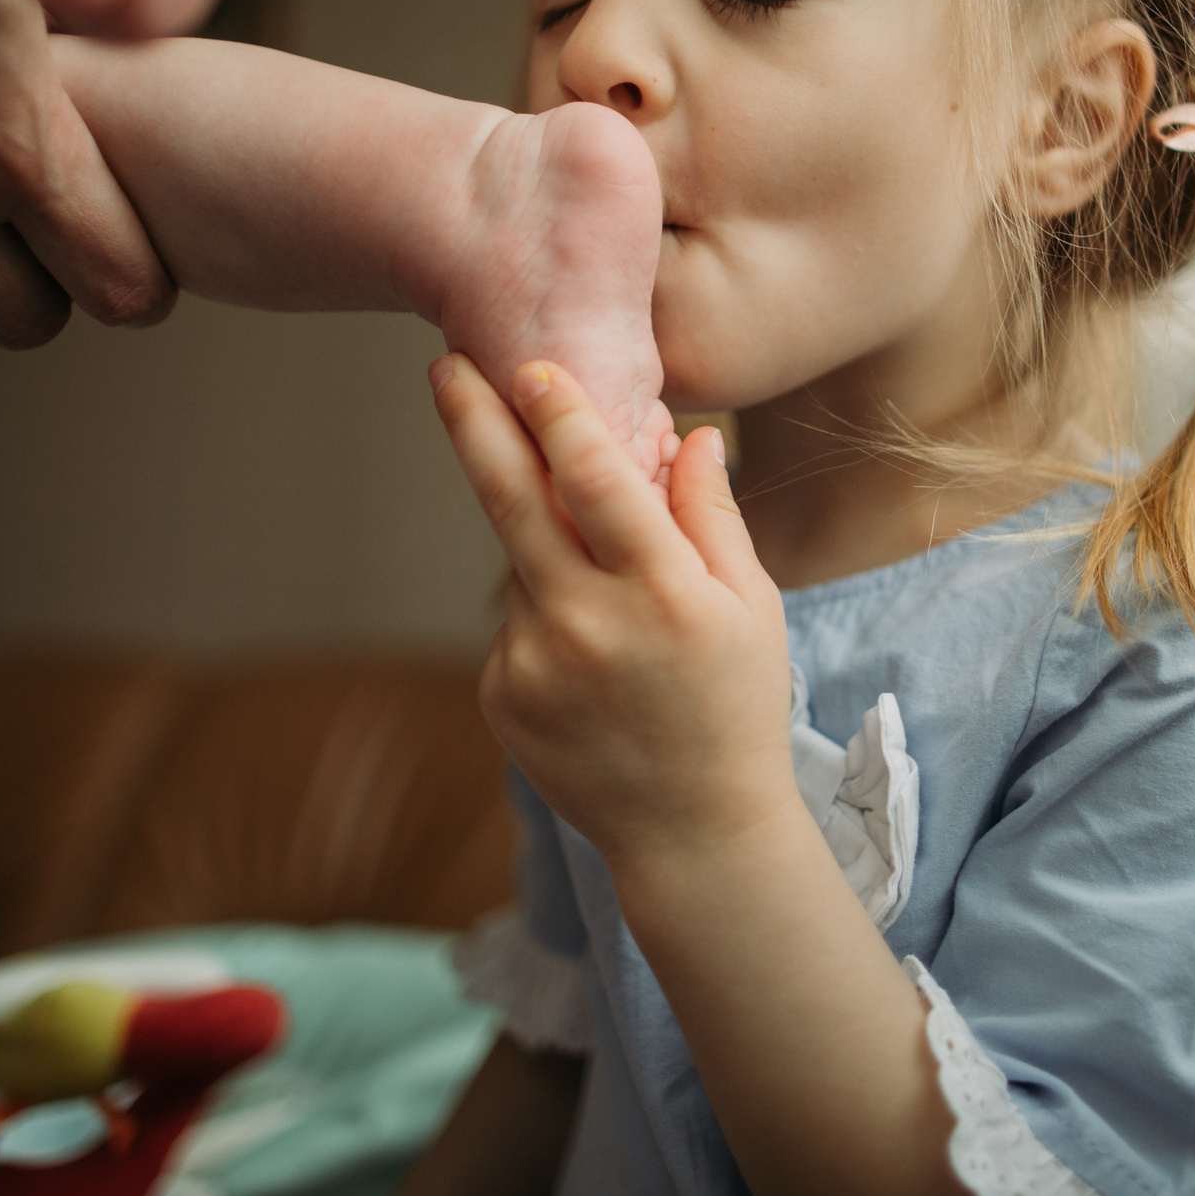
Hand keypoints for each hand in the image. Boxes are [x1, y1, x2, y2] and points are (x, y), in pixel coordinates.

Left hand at [430, 355, 796, 870]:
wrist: (691, 832)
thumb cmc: (735, 705)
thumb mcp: (752, 606)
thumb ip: (711, 516)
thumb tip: (684, 433)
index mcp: (663, 593)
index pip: (598, 482)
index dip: (561, 417)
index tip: (529, 365)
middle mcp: (588, 624)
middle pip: (511, 500)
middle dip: (474, 422)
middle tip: (442, 363)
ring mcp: (533, 663)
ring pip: (522, 565)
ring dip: (549, 553)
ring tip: (614, 616)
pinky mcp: (499, 692)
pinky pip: (514, 621)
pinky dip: (546, 615)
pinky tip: (592, 666)